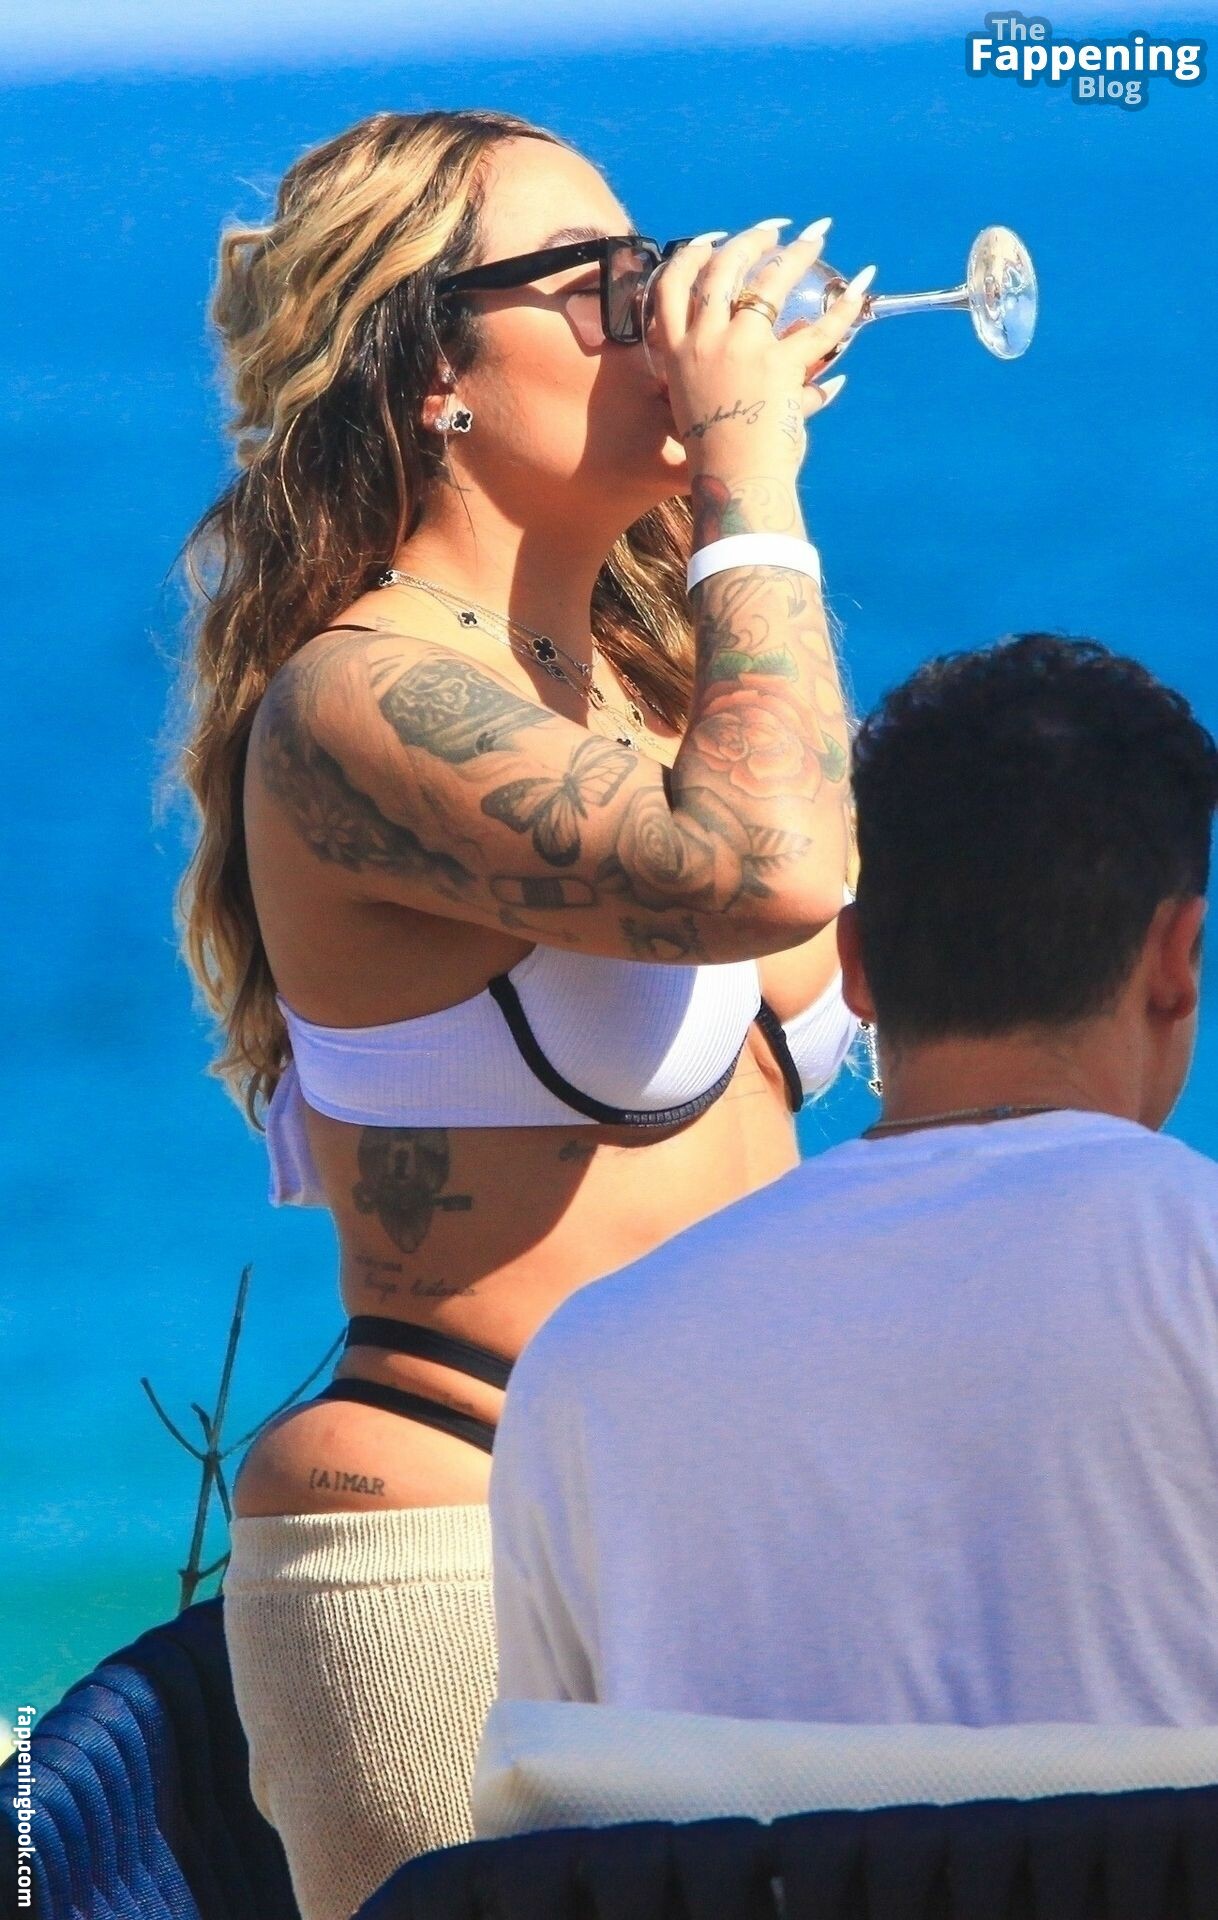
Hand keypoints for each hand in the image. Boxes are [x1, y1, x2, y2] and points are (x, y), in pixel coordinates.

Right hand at [648, 219, 870, 482]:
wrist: (733, 483)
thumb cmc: (718, 454)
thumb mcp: (702, 407)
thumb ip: (732, 375)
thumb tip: (799, 358)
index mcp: (677, 354)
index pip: (670, 287)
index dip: (690, 255)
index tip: (712, 239)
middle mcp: (704, 344)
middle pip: (719, 270)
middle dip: (747, 240)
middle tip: (771, 229)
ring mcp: (741, 351)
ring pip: (768, 282)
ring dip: (794, 254)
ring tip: (815, 236)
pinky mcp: (779, 366)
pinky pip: (820, 329)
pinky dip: (845, 309)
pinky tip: (862, 288)